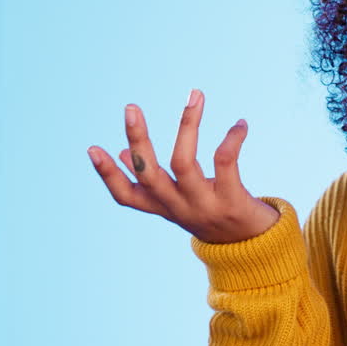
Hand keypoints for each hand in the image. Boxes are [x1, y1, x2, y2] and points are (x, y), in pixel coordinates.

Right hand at [87, 89, 281, 243]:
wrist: (254, 249)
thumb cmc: (213, 215)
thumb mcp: (181, 201)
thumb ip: (154, 181)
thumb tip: (125, 153)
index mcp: (163, 208)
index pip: (126, 196)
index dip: (107, 175)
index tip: (92, 148)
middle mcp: (179, 208)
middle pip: (150, 175)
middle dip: (139, 140)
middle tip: (131, 107)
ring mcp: (204, 206)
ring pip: (184, 163)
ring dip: (187, 126)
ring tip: (194, 96)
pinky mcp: (232, 202)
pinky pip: (225, 163)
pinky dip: (232, 139)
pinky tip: (240, 124)